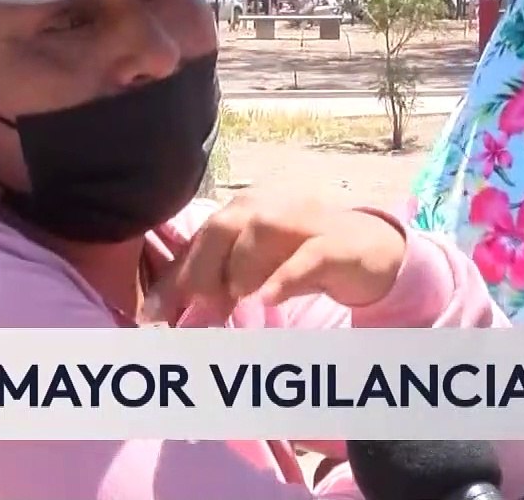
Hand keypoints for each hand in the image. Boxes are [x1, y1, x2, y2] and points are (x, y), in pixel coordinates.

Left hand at [149, 193, 406, 317]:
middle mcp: (272, 205)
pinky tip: (268, 298)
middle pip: (224, 226)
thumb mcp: (255, 267)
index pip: (200, 239)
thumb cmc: (302, 259)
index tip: (151, 318)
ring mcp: (308, 221)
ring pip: (263, 232)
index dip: (174, 277)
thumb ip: (215, 282)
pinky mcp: (339, 244)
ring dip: (241, 268)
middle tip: (195, 306)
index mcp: (245, 208)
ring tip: (234, 300)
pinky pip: (309, 256)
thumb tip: (165, 314)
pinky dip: (286, 276)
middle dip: (201, 268)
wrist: (373, 250)